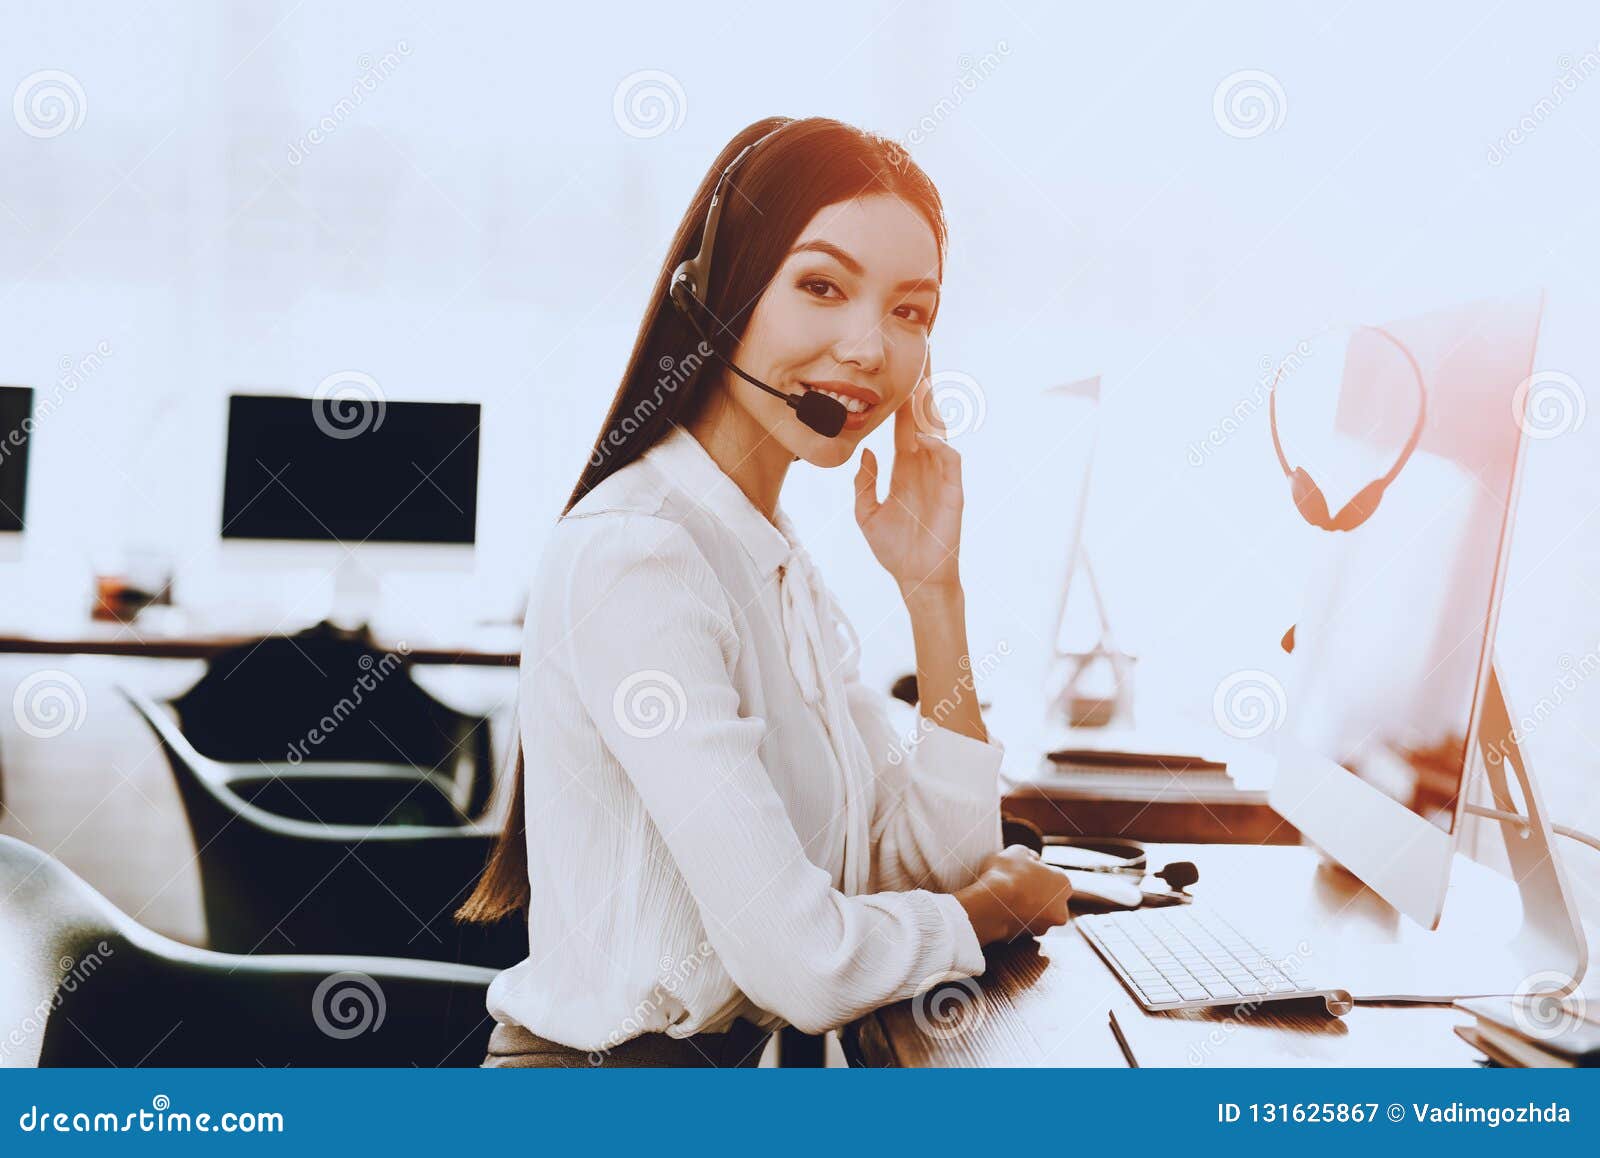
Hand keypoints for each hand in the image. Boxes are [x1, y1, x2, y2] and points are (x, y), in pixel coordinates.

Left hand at [853, 359, 963, 596]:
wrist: (916, 577)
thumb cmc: (895, 549)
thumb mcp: (867, 514)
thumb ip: (864, 483)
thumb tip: (864, 453)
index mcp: (905, 468)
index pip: (903, 424)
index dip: (901, 399)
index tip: (897, 372)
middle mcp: (924, 466)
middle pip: (924, 419)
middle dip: (923, 389)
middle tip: (923, 356)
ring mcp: (940, 477)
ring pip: (939, 433)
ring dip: (932, 409)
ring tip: (925, 383)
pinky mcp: (953, 492)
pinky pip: (950, 462)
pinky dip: (939, 447)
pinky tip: (925, 437)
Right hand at [954, 845, 1073, 944]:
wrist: (989, 906)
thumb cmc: (1005, 875)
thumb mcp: (1017, 851)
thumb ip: (1030, 855)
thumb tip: (1033, 859)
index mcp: (1064, 884)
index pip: (1053, 874)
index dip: (1036, 871)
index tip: (1022, 869)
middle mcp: (1061, 909)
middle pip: (1049, 897)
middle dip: (1035, 892)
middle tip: (1015, 883)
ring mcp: (1045, 926)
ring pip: (1037, 913)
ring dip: (1026, 907)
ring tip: (1006, 897)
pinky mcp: (1028, 938)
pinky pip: (1023, 924)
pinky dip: (1016, 918)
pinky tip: (1002, 909)